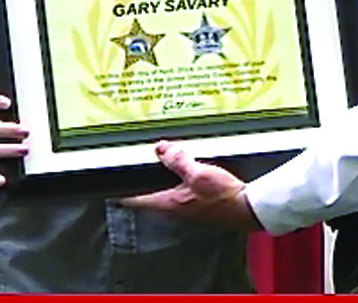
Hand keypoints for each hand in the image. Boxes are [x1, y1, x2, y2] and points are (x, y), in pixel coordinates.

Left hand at [123, 140, 262, 230]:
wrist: (247, 208)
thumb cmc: (223, 197)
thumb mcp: (198, 173)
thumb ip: (178, 160)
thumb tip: (161, 149)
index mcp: (168, 203)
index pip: (135, 199)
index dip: (121, 189)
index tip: (110, 181)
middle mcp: (173, 207)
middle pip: (148, 192)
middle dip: (142, 177)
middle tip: (135, 161)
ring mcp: (184, 206)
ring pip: (163, 189)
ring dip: (160, 175)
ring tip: (159, 158)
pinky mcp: (195, 202)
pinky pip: (178, 187)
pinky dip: (175, 175)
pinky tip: (184, 164)